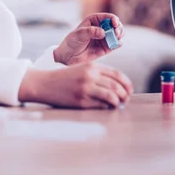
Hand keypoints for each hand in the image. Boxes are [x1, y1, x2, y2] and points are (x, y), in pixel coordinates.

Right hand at [18, 63, 132, 108]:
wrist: (45, 84)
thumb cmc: (64, 77)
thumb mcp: (81, 69)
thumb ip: (98, 74)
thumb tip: (117, 87)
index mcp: (91, 66)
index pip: (117, 74)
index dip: (127, 83)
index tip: (129, 90)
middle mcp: (90, 76)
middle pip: (117, 86)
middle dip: (125, 95)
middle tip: (126, 100)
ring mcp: (86, 89)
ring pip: (111, 96)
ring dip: (118, 102)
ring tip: (118, 105)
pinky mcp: (81, 101)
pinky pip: (101, 105)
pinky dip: (107, 107)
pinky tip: (107, 107)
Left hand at [53, 13, 123, 65]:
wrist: (69, 56)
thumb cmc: (72, 42)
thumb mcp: (79, 34)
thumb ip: (90, 32)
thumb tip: (103, 32)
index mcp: (94, 20)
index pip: (108, 17)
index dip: (114, 19)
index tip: (115, 24)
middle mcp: (101, 28)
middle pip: (116, 25)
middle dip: (119, 28)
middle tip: (116, 33)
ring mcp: (104, 38)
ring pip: (118, 34)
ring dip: (120, 35)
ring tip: (116, 39)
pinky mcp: (106, 47)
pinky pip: (116, 44)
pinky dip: (118, 44)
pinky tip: (116, 44)